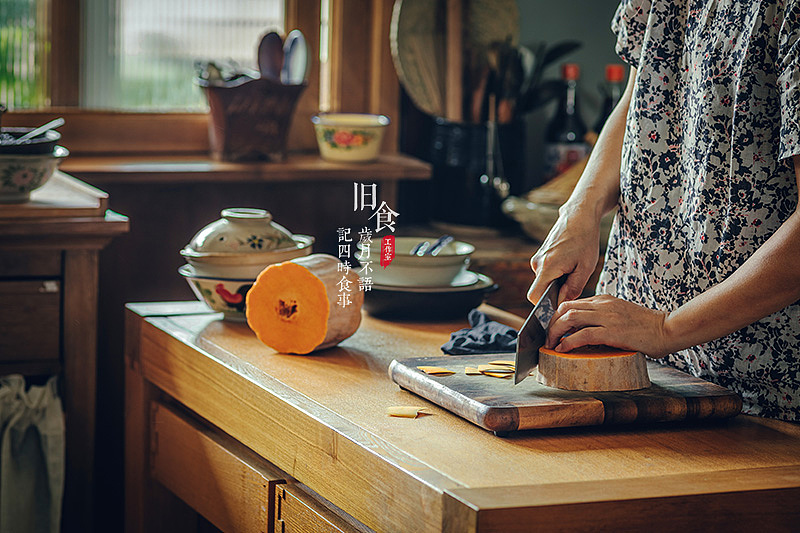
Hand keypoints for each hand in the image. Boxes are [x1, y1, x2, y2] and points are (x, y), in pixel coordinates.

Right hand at [528, 203, 600, 305]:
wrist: (578, 216)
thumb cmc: (584, 240)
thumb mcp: (585, 267)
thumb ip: (573, 288)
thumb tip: (562, 303)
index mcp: (547, 267)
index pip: (534, 297)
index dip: (545, 306)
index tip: (559, 306)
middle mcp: (537, 263)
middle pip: (539, 290)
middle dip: (554, 293)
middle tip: (573, 284)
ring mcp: (537, 258)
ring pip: (543, 281)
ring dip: (556, 283)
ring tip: (573, 270)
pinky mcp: (540, 255)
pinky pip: (545, 273)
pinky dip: (555, 274)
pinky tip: (569, 264)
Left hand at [545, 294, 671, 357]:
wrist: (668, 328)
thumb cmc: (647, 326)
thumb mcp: (620, 315)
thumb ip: (603, 318)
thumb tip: (584, 333)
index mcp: (604, 300)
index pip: (571, 303)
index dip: (556, 317)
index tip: (552, 330)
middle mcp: (602, 305)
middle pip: (565, 308)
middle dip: (551, 324)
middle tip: (548, 339)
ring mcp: (607, 317)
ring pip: (569, 318)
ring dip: (555, 332)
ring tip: (551, 345)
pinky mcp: (612, 332)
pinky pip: (582, 334)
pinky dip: (568, 342)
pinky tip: (562, 349)